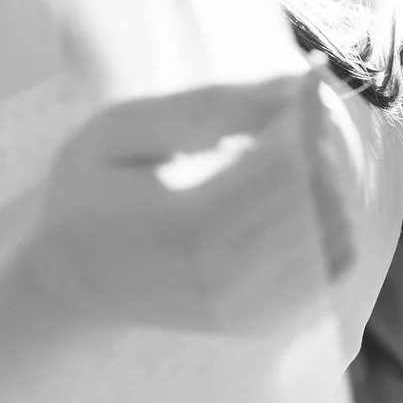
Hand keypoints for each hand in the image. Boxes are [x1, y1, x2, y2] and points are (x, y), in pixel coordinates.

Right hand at [8, 73, 361, 344]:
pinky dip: (330, 222)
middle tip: (296, 112)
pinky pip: (332, 266)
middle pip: (316, 198)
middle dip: (321, 144)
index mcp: (181, 225)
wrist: (68, 286)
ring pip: (334, 232)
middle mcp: (222, 277)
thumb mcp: (119, 132)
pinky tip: (293, 198)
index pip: (282, 166)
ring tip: (288, 155)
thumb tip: (290, 87)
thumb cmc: (87, 198)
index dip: (306, 117)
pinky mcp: (263, 321)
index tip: (304, 80)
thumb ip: (203, 110)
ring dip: (329, 182)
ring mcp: (246, 308)